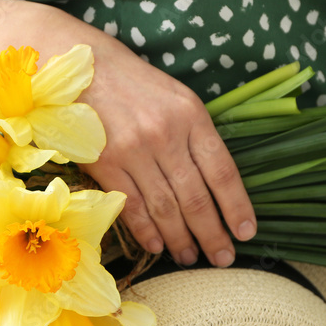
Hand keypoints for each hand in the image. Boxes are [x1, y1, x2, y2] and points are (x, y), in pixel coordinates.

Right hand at [77, 41, 255, 266]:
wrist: (79, 68)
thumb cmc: (131, 83)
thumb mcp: (174, 98)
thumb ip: (194, 136)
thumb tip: (211, 184)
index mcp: (191, 115)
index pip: (223, 172)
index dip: (237, 207)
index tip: (246, 233)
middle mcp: (165, 135)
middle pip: (196, 198)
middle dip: (212, 234)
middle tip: (222, 258)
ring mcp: (134, 151)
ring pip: (165, 208)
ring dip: (181, 239)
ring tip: (190, 257)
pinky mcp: (105, 163)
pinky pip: (131, 206)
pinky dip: (146, 231)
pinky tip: (157, 246)